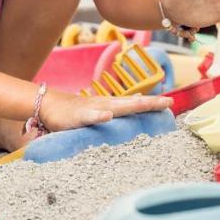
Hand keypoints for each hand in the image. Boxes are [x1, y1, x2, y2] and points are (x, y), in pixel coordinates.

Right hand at [39, 90, 171, 132]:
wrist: (48, 104)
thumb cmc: (74, 111)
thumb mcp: (98, 111)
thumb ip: (116, 110)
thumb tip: (137, 104)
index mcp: (111, 106)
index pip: (136, 104)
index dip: (152, 103)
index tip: (170, 103)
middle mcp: (105, 104)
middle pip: (132, 103)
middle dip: (150, 103)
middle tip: (169, 102)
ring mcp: (93, 109)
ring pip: (115, 107)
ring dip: (132, 105)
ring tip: (147, 103)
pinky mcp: (78, 116)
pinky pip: (90, 116)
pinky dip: (99, 116)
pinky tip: (107, 116)